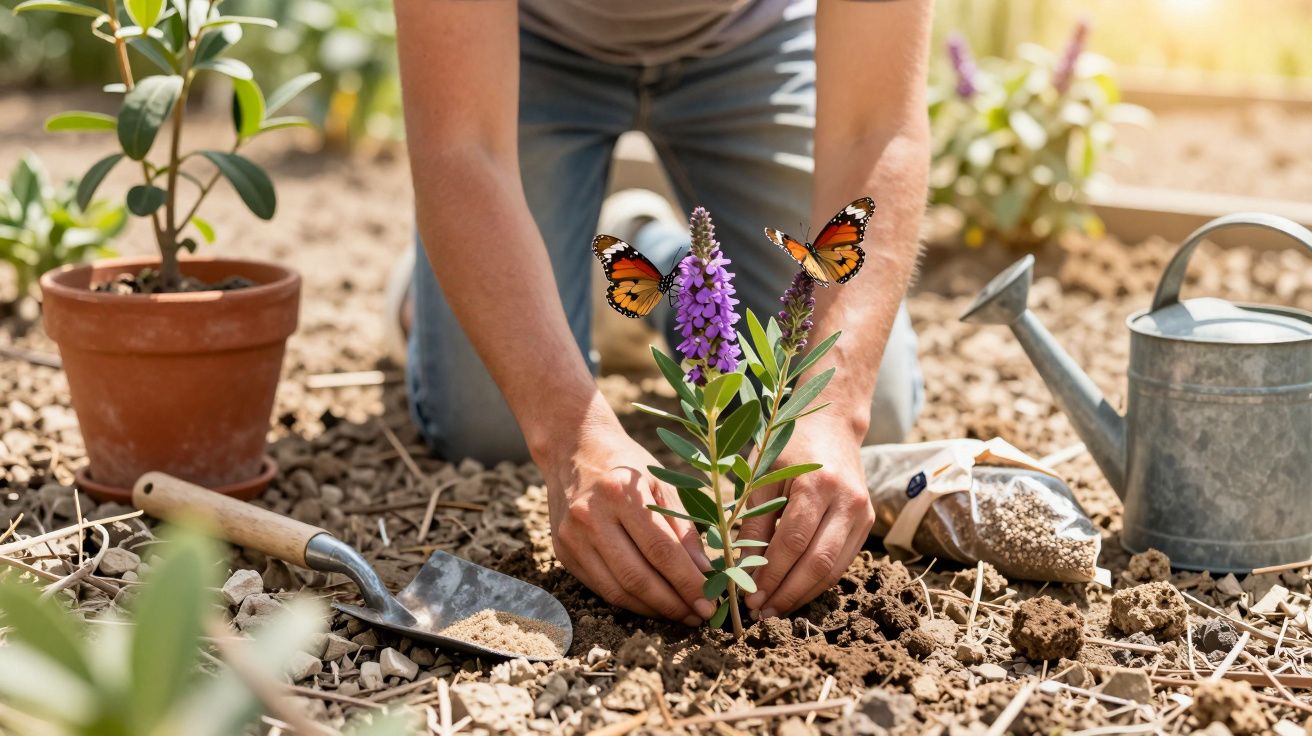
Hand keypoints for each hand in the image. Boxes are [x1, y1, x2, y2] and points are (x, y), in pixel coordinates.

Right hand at [537, 419, 715, 624]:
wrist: (573, 449)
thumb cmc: (626, 463)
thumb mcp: (662, 484)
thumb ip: (685, 529)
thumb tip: (707, 574)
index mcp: (621, 493)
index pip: (661, 550)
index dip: (688, 582)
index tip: (711, 602)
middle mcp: (591, 516)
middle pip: (637, 576)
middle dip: (673, 604)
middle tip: (700, 617)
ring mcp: (572, 537)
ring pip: (617, 590)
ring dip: (653, 610)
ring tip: (681, 615)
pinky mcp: (563, 553)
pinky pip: (600, 588)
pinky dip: (630, 602)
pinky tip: (652, 605)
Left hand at [736, 415, 873, 617]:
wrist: (832, 425)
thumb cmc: (788, 446)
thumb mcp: (762, 477)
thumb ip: (754, 523)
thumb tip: (742, 570)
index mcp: (817, 484)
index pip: (792, 542)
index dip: (770, 575)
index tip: (748, 596)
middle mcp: (847, 500)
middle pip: (817, 562)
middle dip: (787, 593)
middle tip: (760, 613)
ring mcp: (862, 513)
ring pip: (834, 569)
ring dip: (803, 595)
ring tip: (775, 610)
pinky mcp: (867, 523)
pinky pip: (842, 563)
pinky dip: (818, 582)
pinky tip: (795, 592)